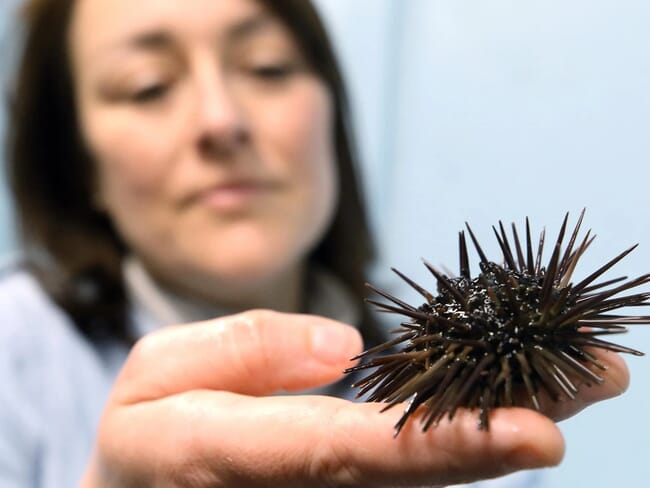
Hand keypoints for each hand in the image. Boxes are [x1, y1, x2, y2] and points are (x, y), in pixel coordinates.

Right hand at [80, 310, 627, 486]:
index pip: (356, 454)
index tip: (540, 431)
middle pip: (424, 464)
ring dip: (515, 416)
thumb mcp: (156, 376)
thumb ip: (242, 350)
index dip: (448, 443)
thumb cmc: (147, 438)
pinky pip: (419, 457)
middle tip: (602, 374)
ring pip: (436, 465)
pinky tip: (524, 386)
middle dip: (519, 421)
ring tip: (587, 370)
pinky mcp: (346, 482)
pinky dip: (478, 420)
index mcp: (247, 457)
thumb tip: (344, 348)